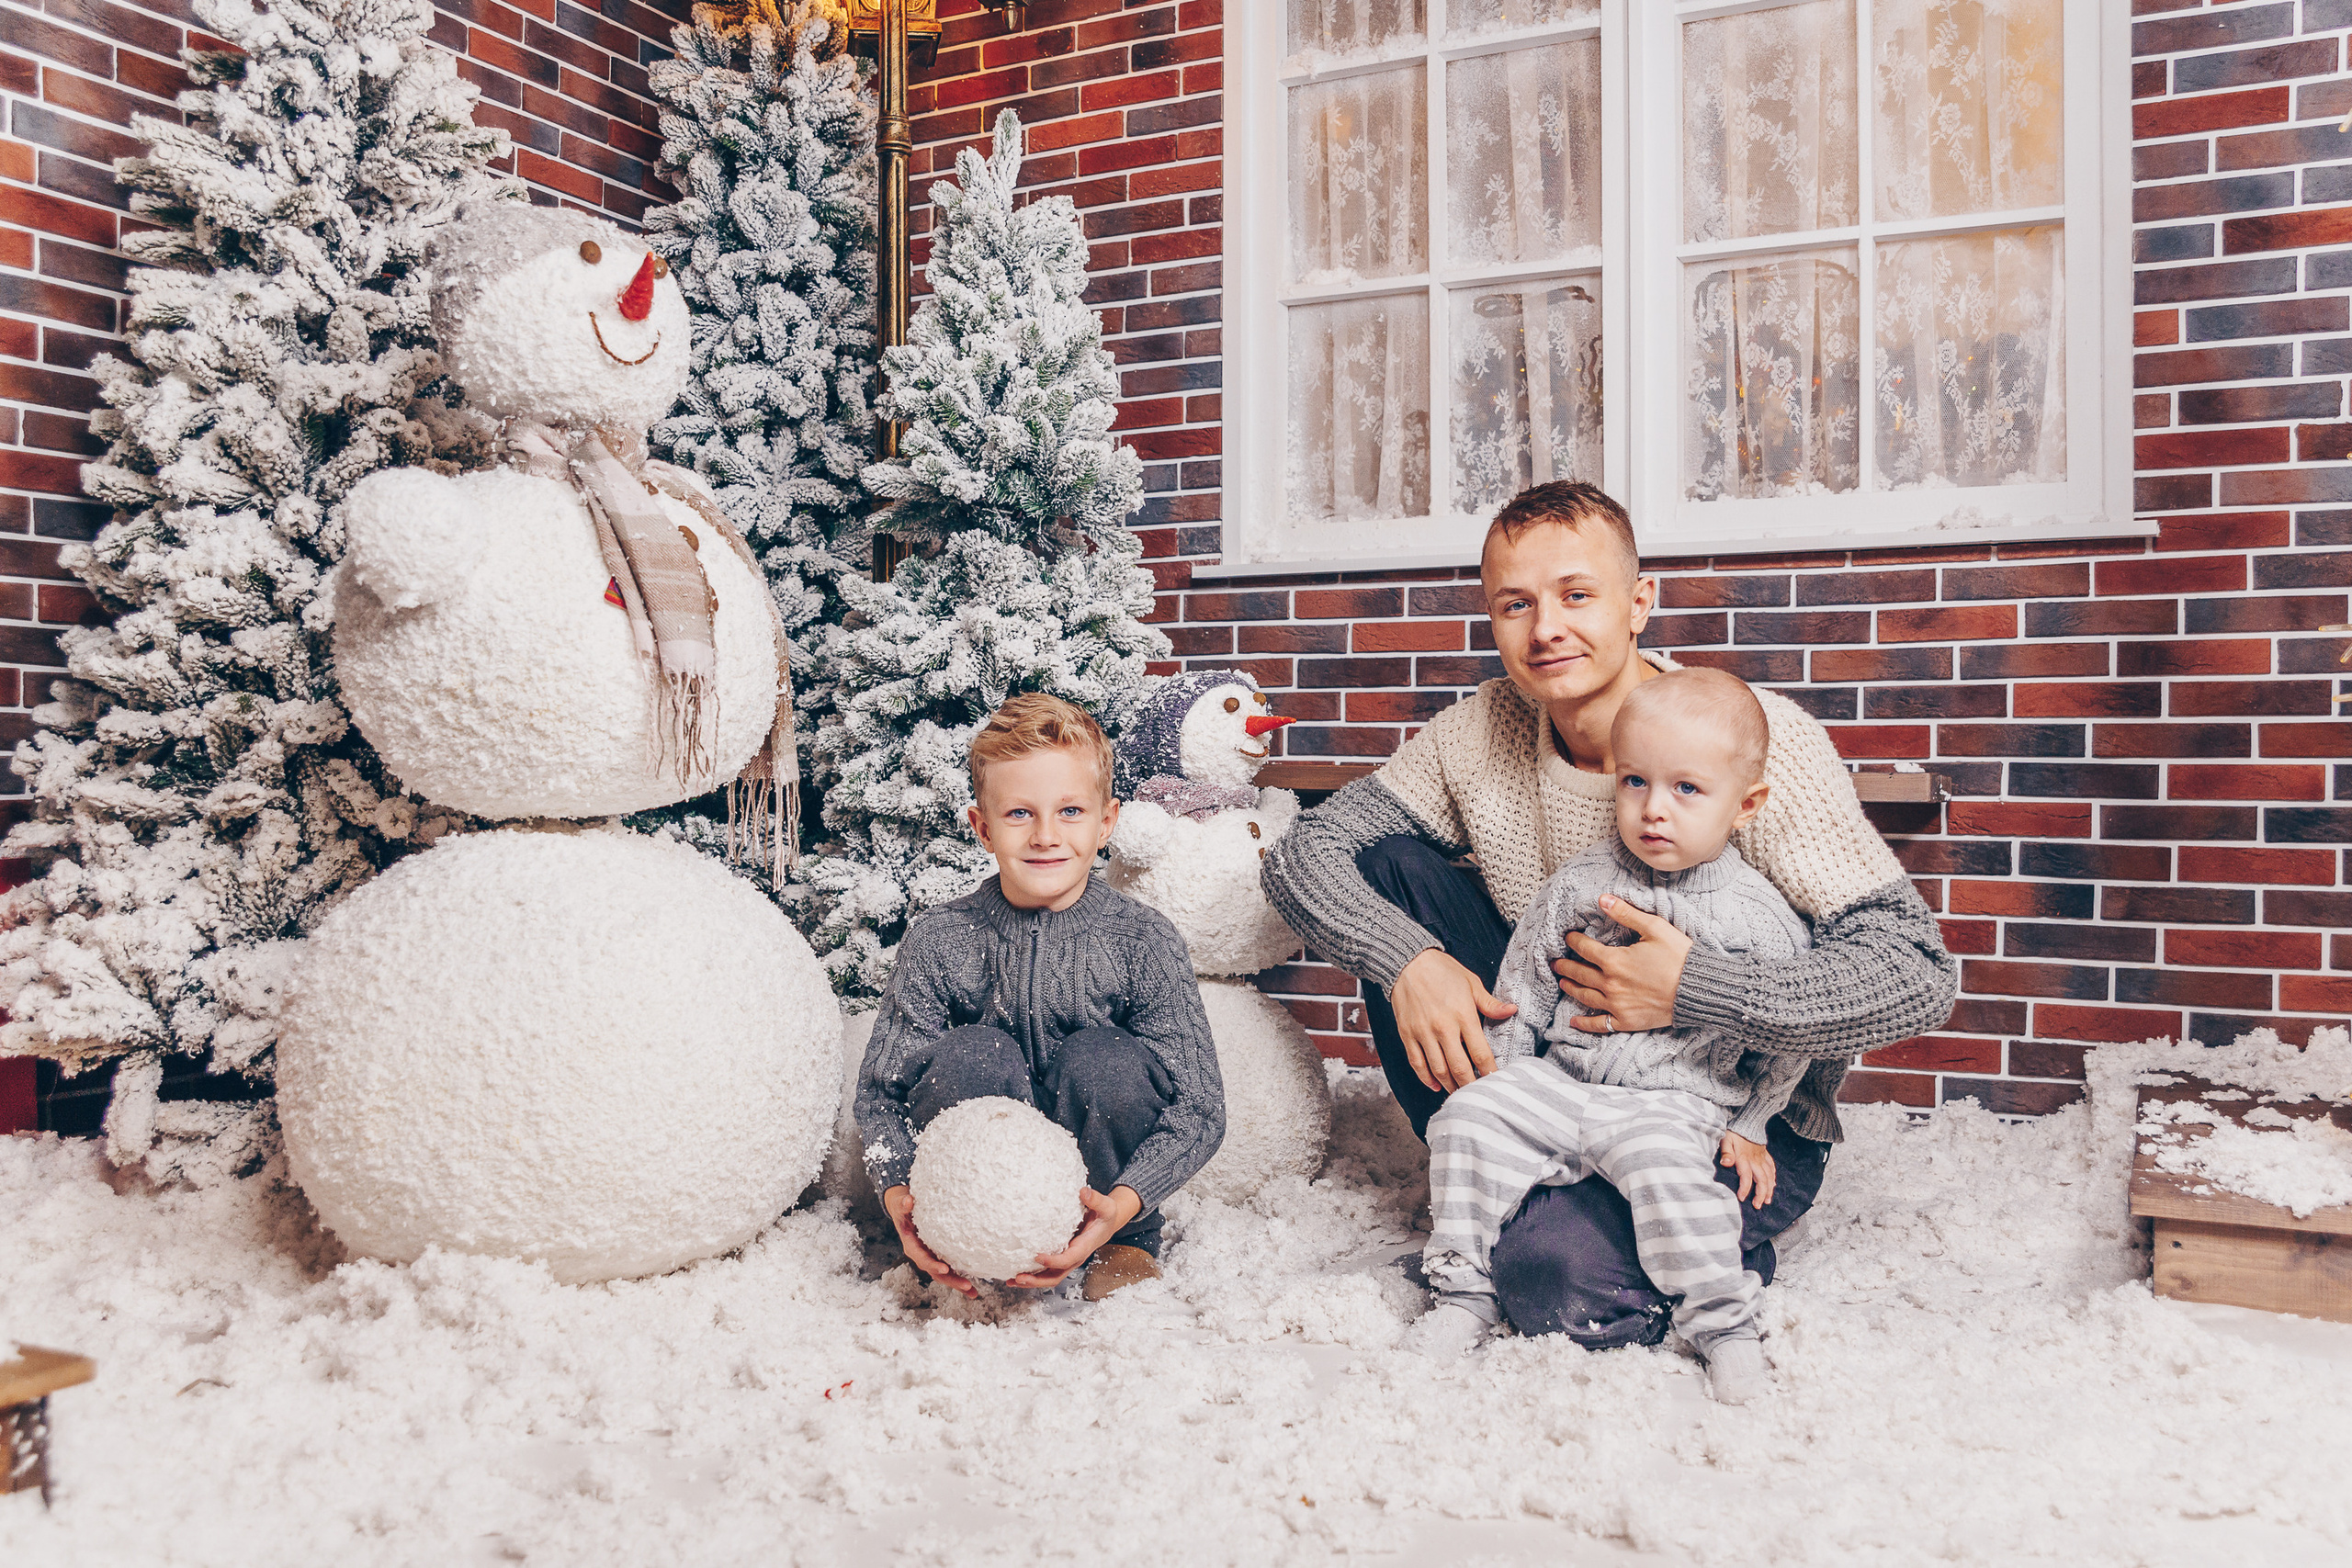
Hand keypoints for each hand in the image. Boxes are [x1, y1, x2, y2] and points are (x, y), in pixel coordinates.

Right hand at [882, 1184, 977, 1296]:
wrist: (903, 1207)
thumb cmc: (903, 1205)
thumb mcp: (900, 1203)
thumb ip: (903, 1203)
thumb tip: (908, 1201)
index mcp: (911, 1245)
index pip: (922, 1258)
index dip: (932, 1264)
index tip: (945, 1268)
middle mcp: (921, 1255)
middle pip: (935, 1272)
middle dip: (950, 1280)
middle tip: (967, 1285)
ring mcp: (930, 1257)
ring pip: (943, 1274)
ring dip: (957, 1284)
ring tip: (973, 1292)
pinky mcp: (938, 1255)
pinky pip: (949, 1268)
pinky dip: (959, 1277)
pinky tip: (972, 1286)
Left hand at [1008, 1185, 1143, 1288]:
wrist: (1107, 1223)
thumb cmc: (1106, 1215)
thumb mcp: (1106, 1206)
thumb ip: (1096, 1199)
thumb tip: (1083, 1192)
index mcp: (1084, 1247)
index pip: (1068, 1259)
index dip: (1053, 1260)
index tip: (1037, 1256)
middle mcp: (1074, 1257)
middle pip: (1055, 1276)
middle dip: (1037, 1280)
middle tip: (1018, 1277)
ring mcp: (1066, 1259)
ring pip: (1049, 1277)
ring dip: (1030, 1281)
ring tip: (1010, 1280)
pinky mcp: (1060, 1257)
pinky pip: (1046, 1270)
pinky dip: (1031, 1274)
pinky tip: (1015, 1272)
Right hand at [1390, 948, 1516, 1094]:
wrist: (1407, 962)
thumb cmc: (1441, 970)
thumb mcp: (1471, 983)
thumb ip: (1490, 1003)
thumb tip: (1512, 1011)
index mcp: (1463, 1015)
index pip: (1480, 1053)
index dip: (1490, 1071)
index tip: (1496, 1080)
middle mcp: (1443, 1028)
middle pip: (1460, 1068)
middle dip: (1471, 1085)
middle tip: (1479, 1094)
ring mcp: (1423, 1033)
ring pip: (1438, 1070)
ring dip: (1450, 1085)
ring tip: (1460, 1093)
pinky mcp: (1407, 1034)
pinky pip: (1417, 1063)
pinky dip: (1426, 1078)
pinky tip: (1436, 1085)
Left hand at [1552, 896, 1693, 1032]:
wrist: (1699, 989)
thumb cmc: (1680, 956)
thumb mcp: (1655, 928)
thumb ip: (1626, 913)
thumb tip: (1602, 899)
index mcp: (1615, 961)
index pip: (1585, 949)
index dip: (1574, 941)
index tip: (1568, 937)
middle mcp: (1610, 984)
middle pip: (1580, 973)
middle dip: (1566, 966)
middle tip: (1555, 962)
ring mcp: (1617, 1006)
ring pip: (1585, 997)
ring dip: (1571, 988)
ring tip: (1563, 982)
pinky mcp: (1626, 1021)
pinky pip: (1599, 1024)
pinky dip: (1584, 1023)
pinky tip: (1574, 1021)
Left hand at [1719, 1132, 1776, 1208]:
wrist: (1747, 1121)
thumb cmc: (1733, 1132)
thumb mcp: (1726, 1140)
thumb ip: (1726, 1153)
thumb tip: (1726, 1163)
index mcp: (1744, 1158)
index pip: (1746, 1177)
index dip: (1745, 1188)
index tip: (1742, 1198)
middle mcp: (1755, 1161)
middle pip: (1761, 1180)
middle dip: (1760, 1194)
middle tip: (1758, 1206)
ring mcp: (1762, 1158)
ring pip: (1769, 1176)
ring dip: (1769, 1189)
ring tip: (1767, 1201)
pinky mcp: (1765, 1155)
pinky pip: (1772, 1168)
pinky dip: (1773, 1177)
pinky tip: (1773, 1185)